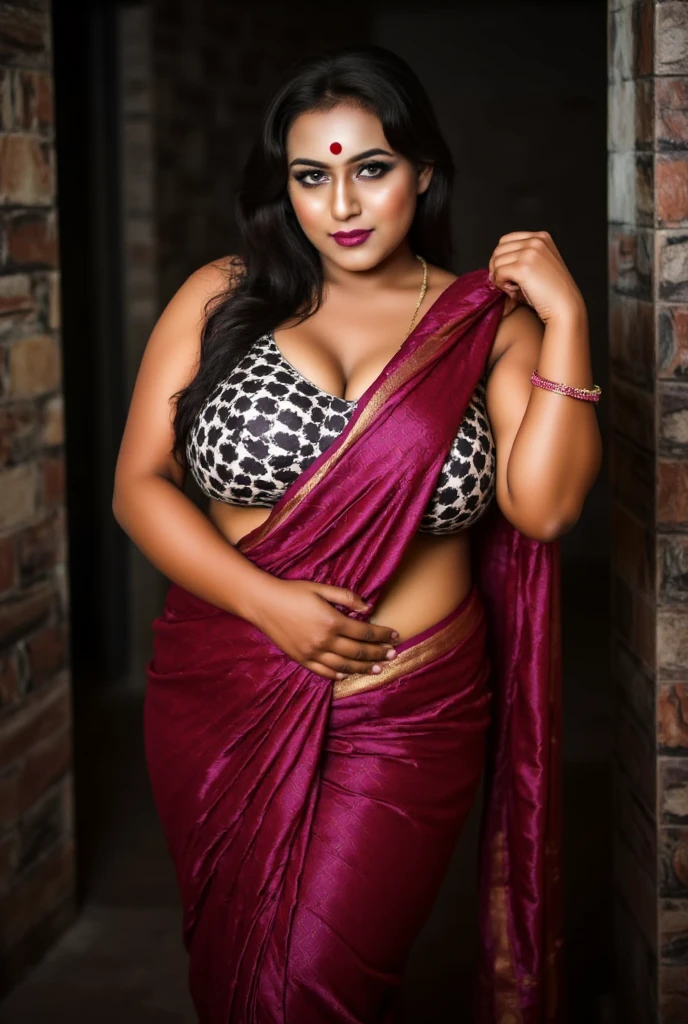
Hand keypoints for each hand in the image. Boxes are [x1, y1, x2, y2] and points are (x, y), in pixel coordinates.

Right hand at [248, 577, 399, 681]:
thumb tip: (367, 606)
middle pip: (358, 651)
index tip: (395, 635)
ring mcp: (312, 653)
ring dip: (363, 668)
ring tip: (378, 669)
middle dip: (378, 653)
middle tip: (393, 654)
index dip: (382, 635)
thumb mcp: (320, 588)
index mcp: (332, 621)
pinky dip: (337, 675)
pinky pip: (323, 672)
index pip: (365, 632)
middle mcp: (324, 641)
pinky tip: (346, 675)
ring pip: (344, 666)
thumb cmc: (292, 591)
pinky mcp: (301, 659)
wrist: (263, 603)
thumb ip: (345, 597)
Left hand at [487, 231, 585, 323]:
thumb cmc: (551, 292)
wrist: (565, 307)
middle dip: (497, 267)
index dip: (500, 257)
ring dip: (499, 277)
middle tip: (506, 283)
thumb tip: (494, 262)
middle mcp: (535, 241)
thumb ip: (523, 257)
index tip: (504, 272)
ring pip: (496, 261)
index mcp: (541, 237)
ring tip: (512, 289)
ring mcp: (529, 253)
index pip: (506, 240)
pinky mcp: (522, 267)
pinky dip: (500, 284)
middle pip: (499, 250)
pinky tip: (512, 292)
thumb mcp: (540, 265)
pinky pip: (498, 273)